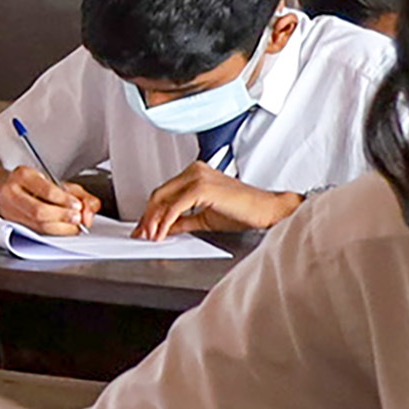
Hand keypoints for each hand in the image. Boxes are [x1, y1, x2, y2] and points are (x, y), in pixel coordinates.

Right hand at [0, 164, 100, 234]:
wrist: (9, 188)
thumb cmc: (35, 184)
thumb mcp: (59, 183)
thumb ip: (79, 194)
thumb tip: (90, 208)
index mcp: (24, 175)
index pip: (46, 191)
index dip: (64, 201)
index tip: (78, 206)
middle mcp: (12, 192)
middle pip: (38, 211)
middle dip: (62, 217)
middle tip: (77, 218)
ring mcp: (8, 209)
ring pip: (36, 225)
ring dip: (60, 227)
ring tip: (73, 225)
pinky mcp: (11, 223)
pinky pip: (35, 231)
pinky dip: (53, 231)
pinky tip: (63, 228)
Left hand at [138, 165, 297, 239]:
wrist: (266, 209)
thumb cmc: (243, 210)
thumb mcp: (204, 217)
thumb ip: (182, 221)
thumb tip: (163, 228)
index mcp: (195, 173)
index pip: (164, 192)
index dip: (150, 212)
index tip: (143, 227)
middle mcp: (194, 171)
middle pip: (160, 195)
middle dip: (148, 217)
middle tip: (141, 234)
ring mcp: (198, 177)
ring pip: (164, 200)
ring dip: (153, 221)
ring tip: (150, 236)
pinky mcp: (202, 188)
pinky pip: (175, 207)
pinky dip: (165, 222)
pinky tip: (162, 233)